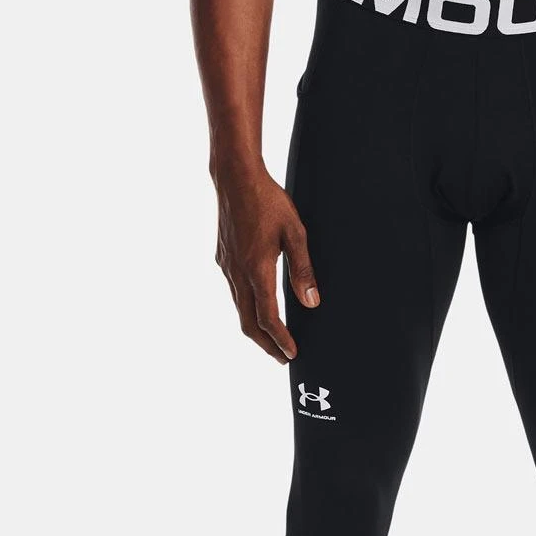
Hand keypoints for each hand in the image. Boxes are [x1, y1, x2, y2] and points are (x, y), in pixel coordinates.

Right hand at [213, 164, 318, 362]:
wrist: (235, 176)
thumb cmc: (268, 200)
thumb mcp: (295, 233)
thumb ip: (304, 269)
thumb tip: (312, 303)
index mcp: (256, 269)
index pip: (267, 317)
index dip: (280, 340)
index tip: (292, 354)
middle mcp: (237, 273)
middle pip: (248, 323)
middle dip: (266, 344)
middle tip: (283, 358)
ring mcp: (227, 266)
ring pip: (239, 309)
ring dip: (255, 329)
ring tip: (273, 340)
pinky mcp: (223, 258)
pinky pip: (234, 293)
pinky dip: (247, 309)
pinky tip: (259, 308)